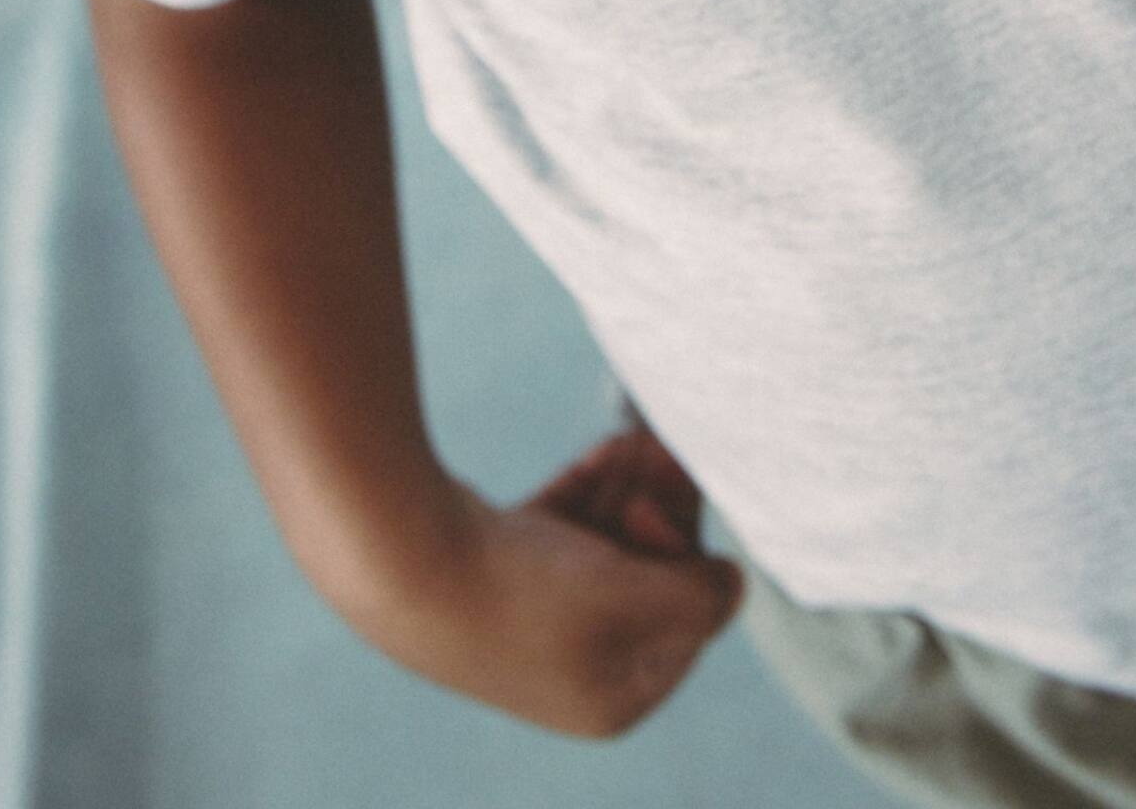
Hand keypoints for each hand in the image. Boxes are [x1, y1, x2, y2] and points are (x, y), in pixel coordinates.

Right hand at [329, 438, 745, 741]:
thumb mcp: (634, 598)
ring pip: (614, 543)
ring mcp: (541, 617)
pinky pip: (571, 527)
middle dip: (661, 510)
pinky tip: (604, 450)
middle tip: (661, 452)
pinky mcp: (508, 568)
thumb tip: (734, 584)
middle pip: (653, 576)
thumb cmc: (527, 591)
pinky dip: (592, 489)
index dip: (686, 555)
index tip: (655, 513)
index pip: (689, 622)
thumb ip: (700, 597)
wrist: (401, 561)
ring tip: (635, 439)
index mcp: (613, 697)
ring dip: (632, 488)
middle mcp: (580, 667)